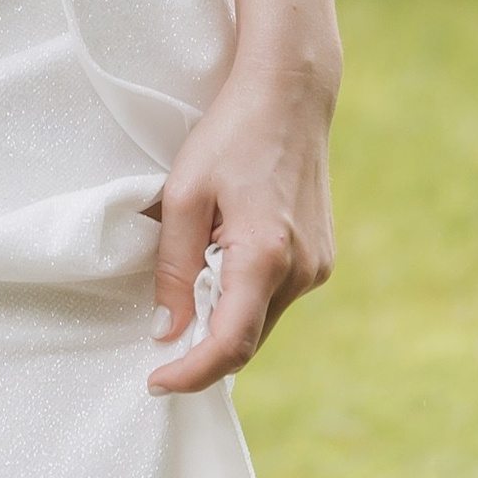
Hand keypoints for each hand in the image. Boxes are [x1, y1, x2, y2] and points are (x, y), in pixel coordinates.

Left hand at [145, 55, 337, 392]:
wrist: (289, 94)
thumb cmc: (230, 135)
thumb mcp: (183, 194)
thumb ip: (173, 266)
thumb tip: (166, 330)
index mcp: (266, 257)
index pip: (229, 344)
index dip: (191, 373)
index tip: (155, 383)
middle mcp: (301, 271)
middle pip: (246, 338)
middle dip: (203, 350)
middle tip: (159, 343)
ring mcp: (318, 266)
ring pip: (262, 319)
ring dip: (224, 319)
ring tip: (186, 288)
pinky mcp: (321, 257)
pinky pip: (277, 295)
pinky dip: (244, 296)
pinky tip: (219, 264)